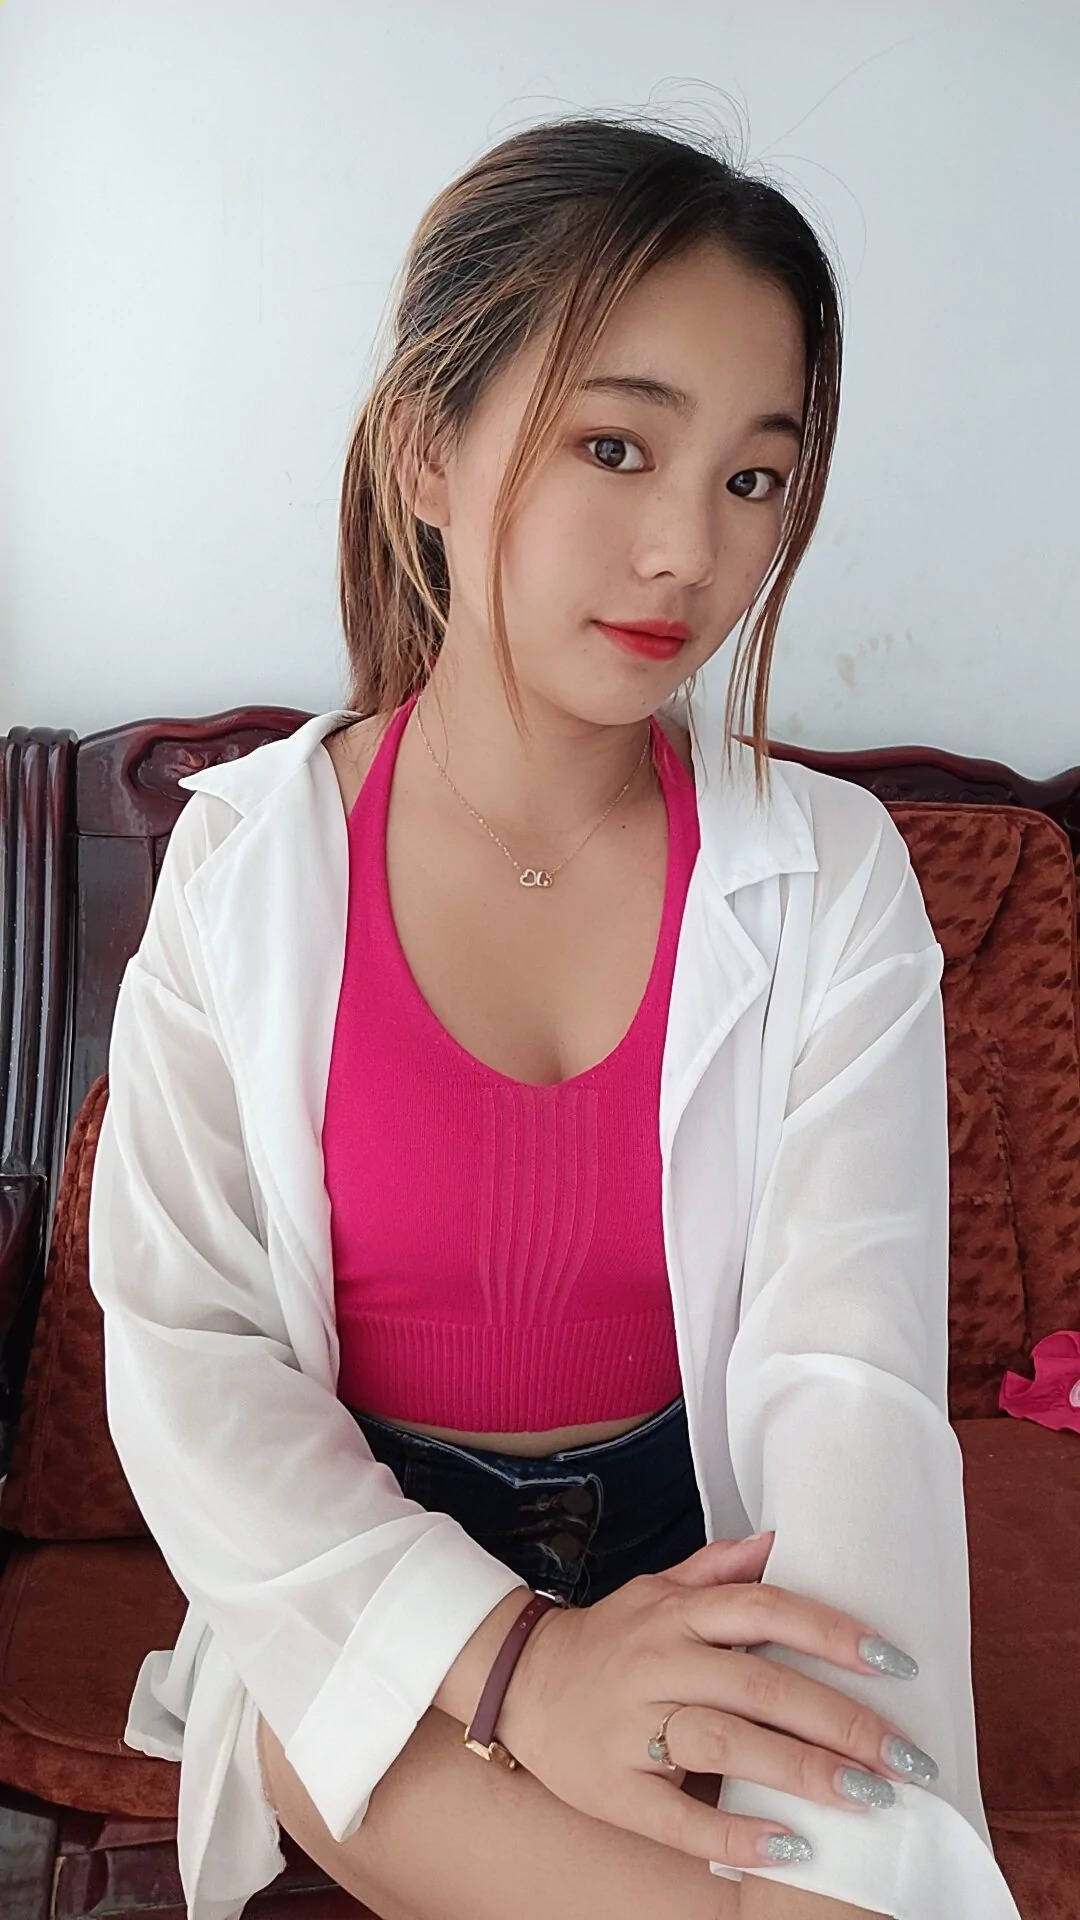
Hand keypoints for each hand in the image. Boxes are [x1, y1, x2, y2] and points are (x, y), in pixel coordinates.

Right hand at [502, 1532, 925, 1872]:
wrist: (514, 1681)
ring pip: (728, 1744)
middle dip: (841, 1721)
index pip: (766, 1609)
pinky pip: (679, 1814)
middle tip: (906, 1755)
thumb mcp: (655, 1590)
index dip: (833, 1634)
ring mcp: (634, 1725)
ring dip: (803, 1772)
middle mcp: (659, 1661)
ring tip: (868, 1798)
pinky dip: (736, 1831)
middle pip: (760, 1685)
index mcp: (676, 1613)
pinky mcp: (615, 1787)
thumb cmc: (607, 1639)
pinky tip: (791, 1845)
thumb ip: (719, 1569)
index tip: (896, 1662)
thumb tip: (783, 1540)